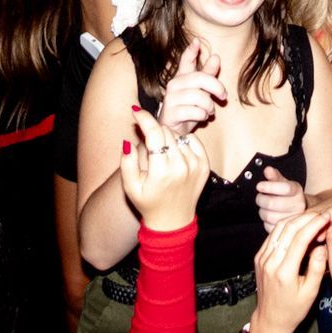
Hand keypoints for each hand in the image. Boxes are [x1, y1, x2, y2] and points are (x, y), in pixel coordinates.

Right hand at [119, 106, 209, 231]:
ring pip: (178, 135)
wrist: (173, 221)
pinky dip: (182, 141)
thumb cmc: (148, 202)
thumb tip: (129, 140)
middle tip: (147, 142)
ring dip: (167, 137)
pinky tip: (174, 152)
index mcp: (161, 172)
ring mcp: (195, 165)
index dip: (144, 119)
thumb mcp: (130, 187)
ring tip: (161, 152)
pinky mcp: (204, 165)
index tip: (136, 111)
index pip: (154, 134)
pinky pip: (192, 140)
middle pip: (165, 132)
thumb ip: (127, 163)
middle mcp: (181, 166)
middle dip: (153, 131)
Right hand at [158, 38, 225, 137]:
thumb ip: (208, 76)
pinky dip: (203, 115)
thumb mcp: (200, 92)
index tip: (198, 41)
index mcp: (182, 77)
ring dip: (209, 106)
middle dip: (216, 87)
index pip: (186, 60)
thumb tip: (216, 56)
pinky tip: (201, 117)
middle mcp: (174, 84)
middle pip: (200, 78)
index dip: (191, 50)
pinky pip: (195, 111)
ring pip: (199, 97)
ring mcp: (170, 98)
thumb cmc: (188, 109)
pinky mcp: (170, 112)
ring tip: (208, 111)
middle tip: (223, 96)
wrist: (173, 132)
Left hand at [247, 211, 329, 332]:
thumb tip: (322, 245)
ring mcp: (262, 258)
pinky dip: (287, 226)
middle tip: (322, 215)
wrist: (269, 320)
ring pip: (279, 228)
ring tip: (312, 218)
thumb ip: (318, 268)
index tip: (327, 217)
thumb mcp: (310, 293)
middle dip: (307, 218)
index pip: (300, 238)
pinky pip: (273, 235)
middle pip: (289, 228)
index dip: (315, 224)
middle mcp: (270, 262)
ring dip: (297, 219)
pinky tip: (299, 226)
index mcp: (284, 272)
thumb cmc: (293, 310)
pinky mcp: (259, 257)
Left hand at [255, 166, 305, 230]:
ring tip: (264, 207)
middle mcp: (298, 205)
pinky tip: (269, 216)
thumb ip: (275, 176)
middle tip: (259, 197)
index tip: (259, 186)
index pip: (284, 188)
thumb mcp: (283, 183)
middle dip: (261, 199)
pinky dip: (265, 221)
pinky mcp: (287, 230)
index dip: (269, 186)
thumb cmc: (288, 195)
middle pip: (272, 203)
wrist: (299, 209)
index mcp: (297, 191)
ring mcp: (293, 219)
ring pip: (268, 216)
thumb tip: (268, 170)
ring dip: (262, 211)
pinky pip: (268, 226)